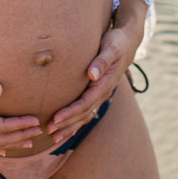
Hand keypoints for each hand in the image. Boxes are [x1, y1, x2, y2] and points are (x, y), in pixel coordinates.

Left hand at [45, 0, 146, 145]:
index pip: (85, 102)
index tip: (55, 118)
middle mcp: (104, 92)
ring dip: (70, 127)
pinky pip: (87, 111)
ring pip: (85, 116)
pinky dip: (76, 121)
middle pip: (84, 113)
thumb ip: (102, 61)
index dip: (70, 112)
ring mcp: (102, 94)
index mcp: (106, 83)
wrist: (128, 42)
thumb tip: (92, 74)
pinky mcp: (98, 92)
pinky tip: (65, 128)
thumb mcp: (111, 48)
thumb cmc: (116, 42)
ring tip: (54, 137)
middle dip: (67, 123)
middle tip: (49, 131)